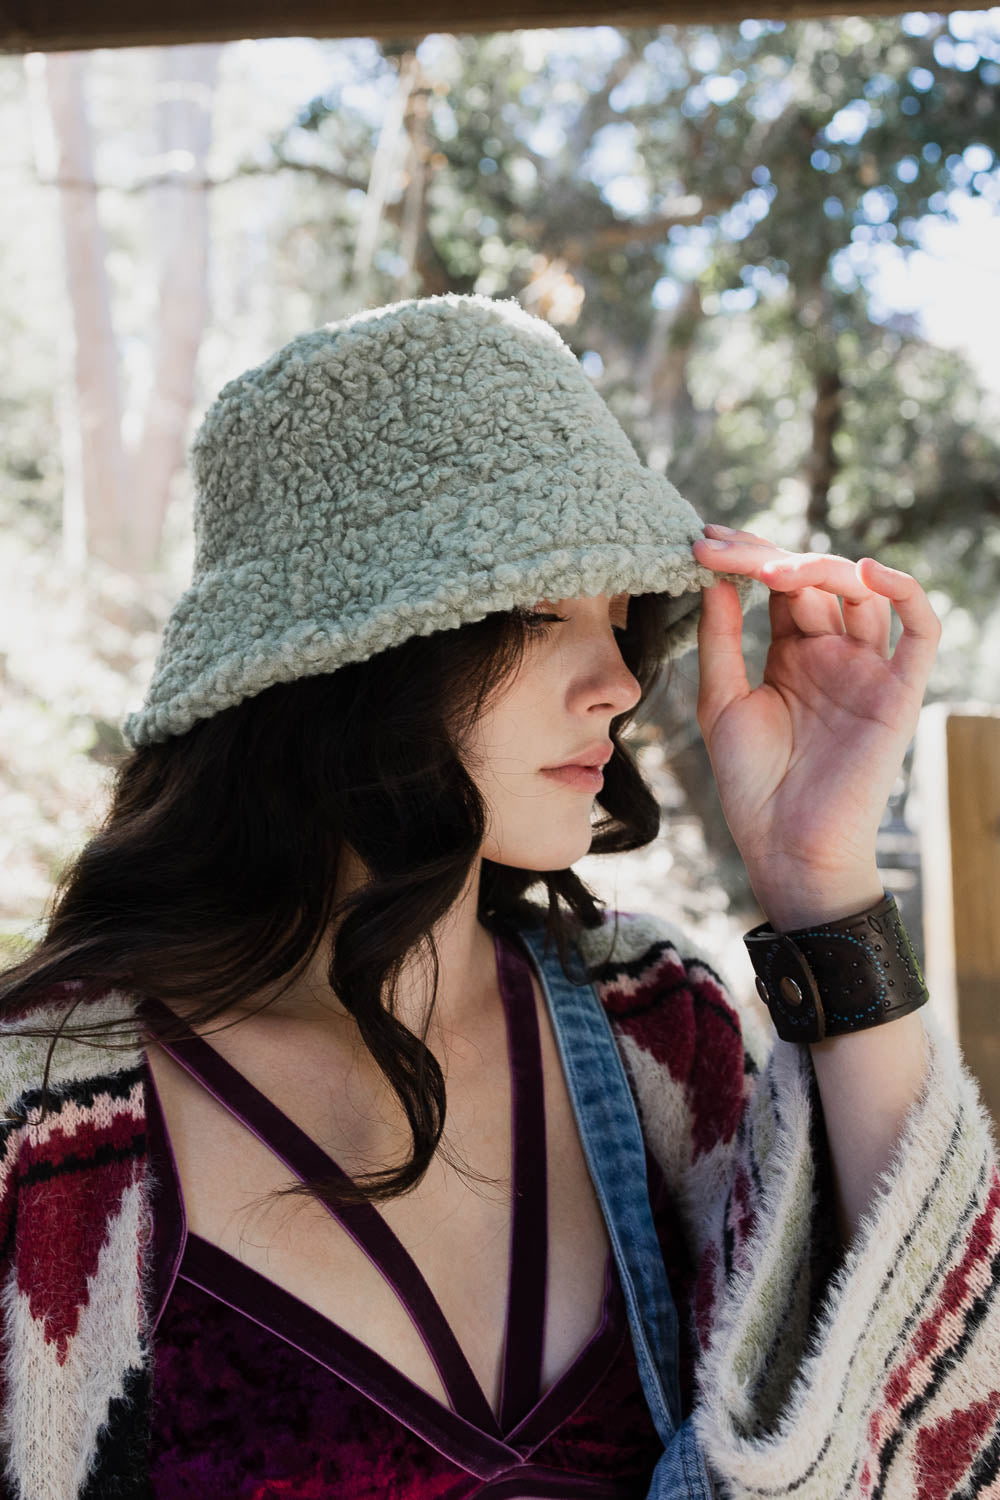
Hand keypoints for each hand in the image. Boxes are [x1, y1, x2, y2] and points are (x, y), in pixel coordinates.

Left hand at [690, 523, 940, 930]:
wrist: (787, 847)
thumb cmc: (752, 786)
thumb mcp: (721, 704)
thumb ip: (721, 641)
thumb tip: (716, 580)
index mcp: (793, 655)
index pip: (780, 587)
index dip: (746, 559)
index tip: (702, 542)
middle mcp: (834, 655)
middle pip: (816, 580)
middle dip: (769, 555)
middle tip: (721, 546)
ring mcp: (868, 670)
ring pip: (863, 593)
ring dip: (823, 567)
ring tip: (774, 567)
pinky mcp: (900, 692)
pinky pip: (920, 629)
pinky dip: (902, 592)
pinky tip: (862, 573)